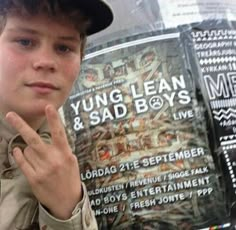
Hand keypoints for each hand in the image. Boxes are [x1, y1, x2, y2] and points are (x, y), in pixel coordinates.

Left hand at [6, 105, 81, 219]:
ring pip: (27, 150)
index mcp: (65, 153)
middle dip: (21, 126)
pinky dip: (19, 155)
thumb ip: (61, 149)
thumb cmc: (70, 177)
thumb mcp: (71, 160)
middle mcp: (53, 160)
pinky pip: (21, 162)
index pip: (59, 133)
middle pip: (34, 140)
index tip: (48, 107)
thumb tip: (48, 137)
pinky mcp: (33, 178)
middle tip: (10, 115)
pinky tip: (19, 152)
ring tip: (38, 157)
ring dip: (29, 149)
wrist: (67, 200)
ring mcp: (42, 170)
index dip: (54, 119)